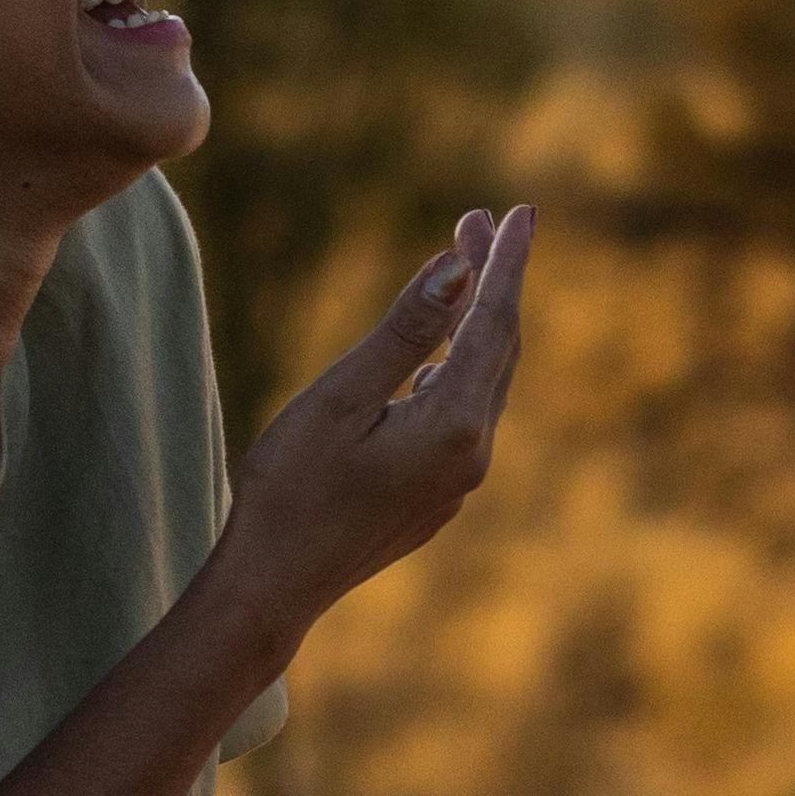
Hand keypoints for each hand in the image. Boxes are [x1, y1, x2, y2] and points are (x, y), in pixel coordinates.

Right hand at [221, 207, 533, 623]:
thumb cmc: (291, 488)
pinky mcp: (439, 497)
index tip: (521, 209)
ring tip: (462, 270)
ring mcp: (459, 481)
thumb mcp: (340, 397)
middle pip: (499, 348)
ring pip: (486, 382)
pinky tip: (438, 353)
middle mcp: (472, 454)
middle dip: (493, 281)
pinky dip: (460, 367)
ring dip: (477, 324)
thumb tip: (458, 268)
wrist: (273, 585)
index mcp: (452, 425)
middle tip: (478, 221)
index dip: (507, 261)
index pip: (493, 321)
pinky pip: (466, 414)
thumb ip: (404, 332)